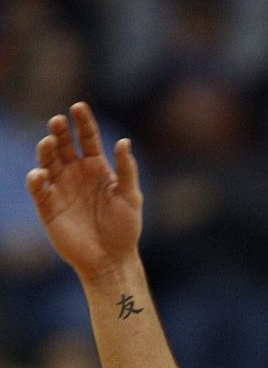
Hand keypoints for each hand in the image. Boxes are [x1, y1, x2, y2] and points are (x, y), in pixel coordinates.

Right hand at [25, 102, 141, 282]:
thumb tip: (124, 142)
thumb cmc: (125, 229)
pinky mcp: (48, 206)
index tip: (79, 107)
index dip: (83, 122)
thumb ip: (127, 170)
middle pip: (63, 144)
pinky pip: (38, 188)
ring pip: (48, 161)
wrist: (112, 260)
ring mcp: (60, 187)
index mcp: (96, 168)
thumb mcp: (131, 198)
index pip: (87, 138)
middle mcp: (75, 173)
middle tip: (59, 121)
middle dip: (60, 131)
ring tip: (49, 142)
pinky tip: (41, 175)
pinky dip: (36, 179)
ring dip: (46, 150)